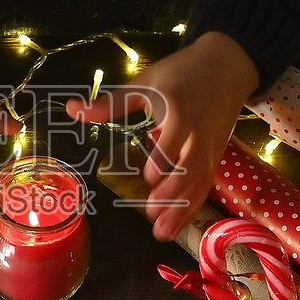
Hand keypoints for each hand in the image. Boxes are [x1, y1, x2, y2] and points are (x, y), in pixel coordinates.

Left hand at [69, 32, 258, 240]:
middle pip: (191, 167)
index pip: (175, 137)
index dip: (164, 157)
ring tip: (162, 233)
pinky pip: (205, 186)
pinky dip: (192, 207)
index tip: (148, 178)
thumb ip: (111, 103)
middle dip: (173, 193)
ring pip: (199, 183)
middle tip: (152, 214)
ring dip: (182, 209)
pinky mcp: (216, 157)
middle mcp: (199, 134)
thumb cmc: (180, 73)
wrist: (227, 67)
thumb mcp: (145, 82)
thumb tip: (72, 110)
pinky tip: (176, 226)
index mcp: (181, 111)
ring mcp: (210, 148)